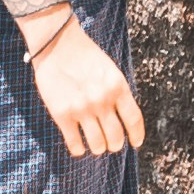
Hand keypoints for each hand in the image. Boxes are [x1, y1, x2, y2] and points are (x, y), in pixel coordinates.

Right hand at [27, 17, 144, 157]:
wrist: (56, 44)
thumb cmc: (84, 56)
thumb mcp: (110, 70)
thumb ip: (117, 92)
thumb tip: (123, 119)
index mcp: (117, 86)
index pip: (134, 119)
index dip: (136, 135)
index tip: (136, 143)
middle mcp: (102, 99)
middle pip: (116, 137)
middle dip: (115, 144)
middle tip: (110, 143)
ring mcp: (82, 108)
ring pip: (98, 145)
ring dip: (98, 148)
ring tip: (95, 144)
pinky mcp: (62, 114)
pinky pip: (75, 144)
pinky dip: (78, 149)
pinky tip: (78, 146)